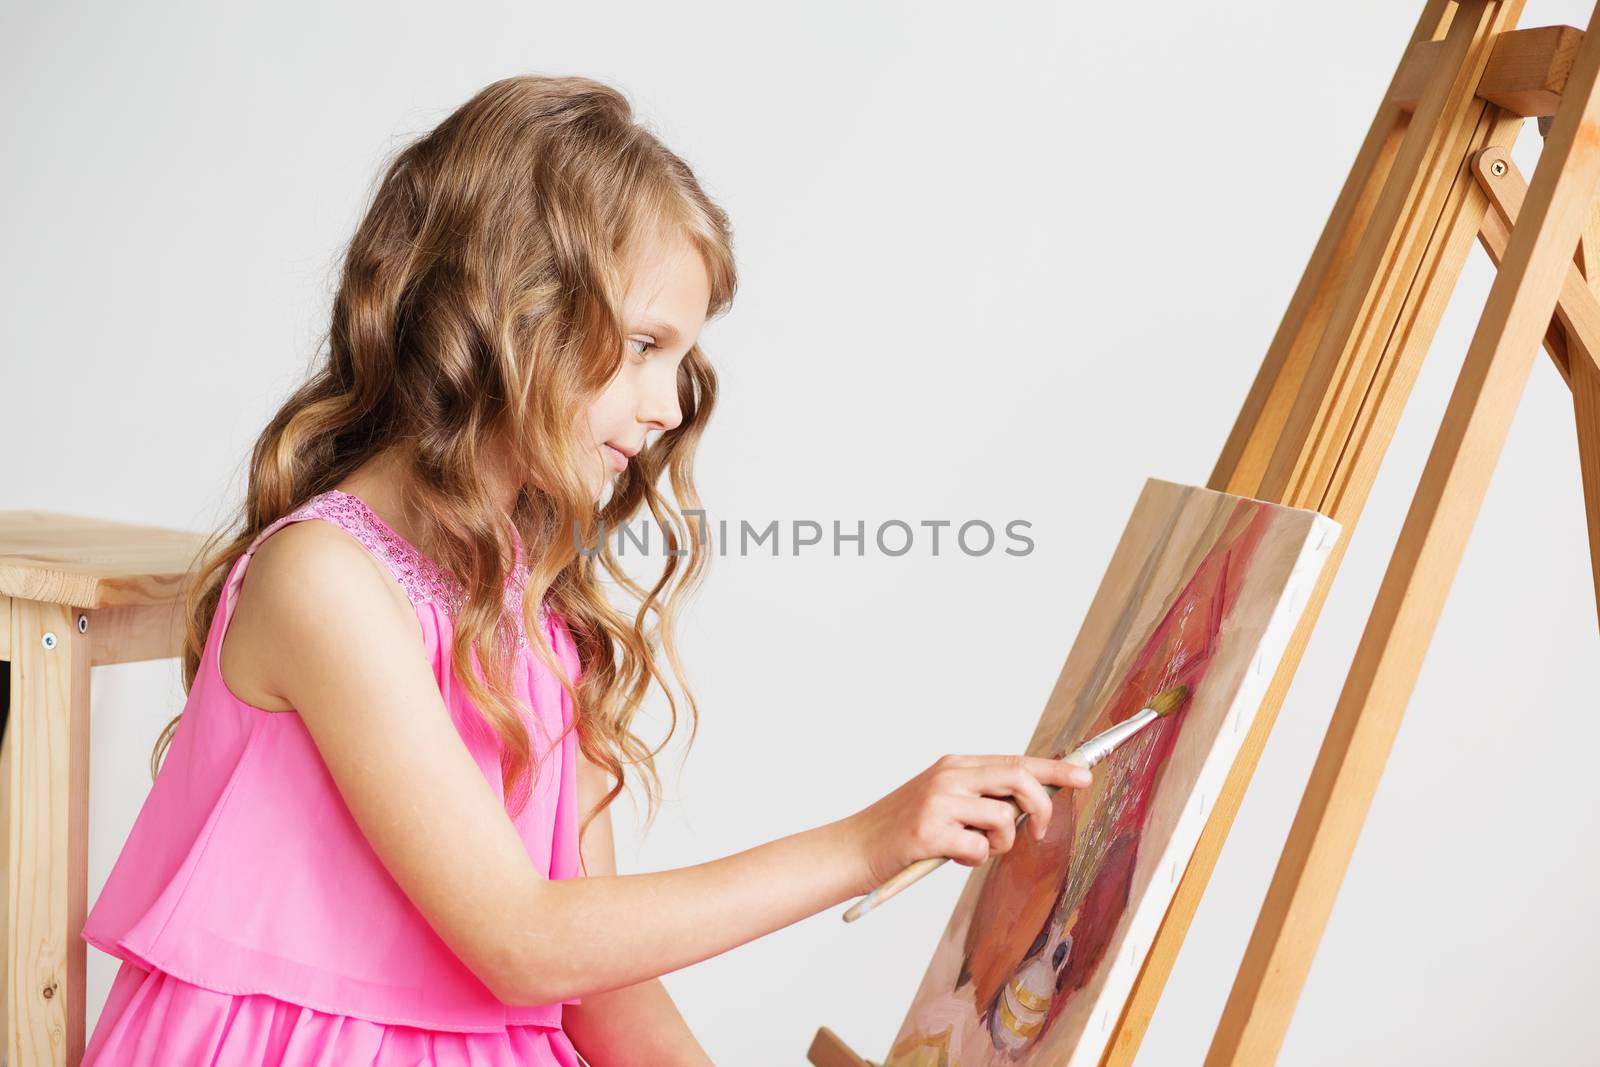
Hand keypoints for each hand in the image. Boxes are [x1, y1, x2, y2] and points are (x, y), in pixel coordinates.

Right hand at [840, 754, 1094, 896]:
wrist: (855, 848)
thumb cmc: (904, 831)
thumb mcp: (943, 801)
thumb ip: (981, 798)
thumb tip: (1030, 806)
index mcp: (955, 766)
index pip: (1016, 761)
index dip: (1054, 769)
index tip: (1084, 775)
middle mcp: (949, 776)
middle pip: (1019, 779)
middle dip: (1042, 807)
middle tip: (1040, 832)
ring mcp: (938, 802)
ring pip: (1003, 819)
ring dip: (999, 845)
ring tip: (973, 851)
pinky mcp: (929, 831)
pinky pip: (979, 848)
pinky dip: (972, 860)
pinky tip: (950, 857)